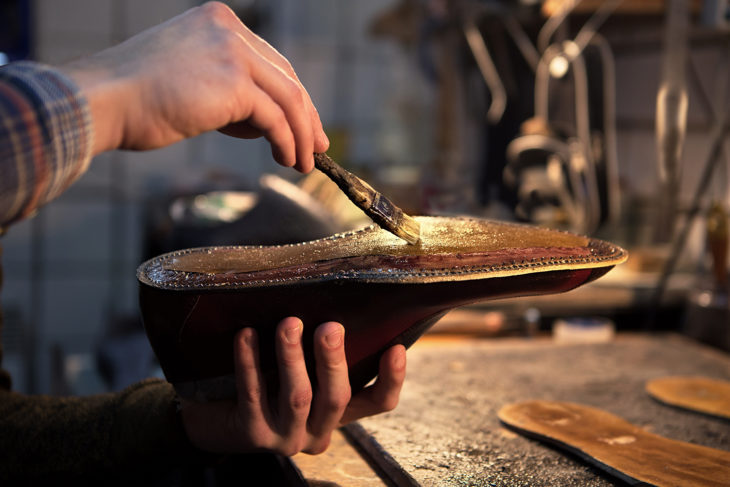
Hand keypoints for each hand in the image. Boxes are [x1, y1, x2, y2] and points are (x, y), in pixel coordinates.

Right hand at [61, 2, 327, 171]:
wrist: (103, 102)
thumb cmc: (135, 99)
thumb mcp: (188, 81)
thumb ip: (226, 91)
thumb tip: (259, 119)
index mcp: (217, 22)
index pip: (269, 61)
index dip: (292, 96)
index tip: (303, 125)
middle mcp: (229, 29)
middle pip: (286, 76)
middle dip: (305, 115)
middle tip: (316, 146)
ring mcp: (233, 52)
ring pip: (288, 97)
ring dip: (301, 134)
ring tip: (303, 162)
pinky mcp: (235, 82)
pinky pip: (276, 117)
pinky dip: (287, 141)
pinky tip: (287, 159)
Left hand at [180, 317, 406, 454]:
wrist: (216, 416)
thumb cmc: (268, 381)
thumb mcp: (302, 370)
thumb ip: (322, 353)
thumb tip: (339, 302)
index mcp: (338, 414)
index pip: (377, 403)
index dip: (391, 379)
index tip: (396, 347)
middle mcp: (317, 433)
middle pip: (336, 399)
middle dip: (333, 361)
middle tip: (330, 327)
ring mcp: (285, 438)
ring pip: (297, 398)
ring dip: (293, 357)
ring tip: (289, 323)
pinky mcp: (252, 436)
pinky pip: (252, 395)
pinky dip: (250, 362)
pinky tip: (246, 334)